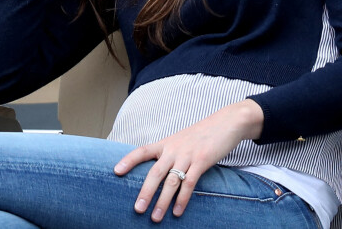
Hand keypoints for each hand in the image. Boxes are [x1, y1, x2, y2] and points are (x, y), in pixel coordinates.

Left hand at [114, 99, 263, 222]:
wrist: (225, 123)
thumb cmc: (201, 135)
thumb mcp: (181, 140)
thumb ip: (169, 154)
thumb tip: (157, 171)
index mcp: (166, 143)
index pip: (142, 151)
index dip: (129, 160)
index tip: (116, 171)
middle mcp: (173, 149)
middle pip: (155, 172)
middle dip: (145, 192)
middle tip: (137, 209)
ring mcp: (187, 154)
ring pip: (171, 181)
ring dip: (162, 201)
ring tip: (155, 217)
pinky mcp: (202, 160)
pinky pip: (189, 182)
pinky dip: (182, 199)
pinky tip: (177, 212)